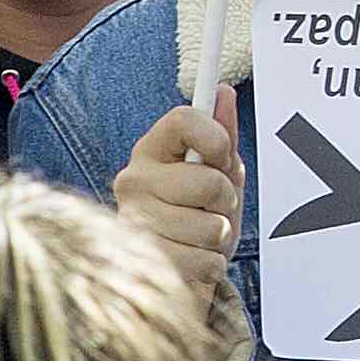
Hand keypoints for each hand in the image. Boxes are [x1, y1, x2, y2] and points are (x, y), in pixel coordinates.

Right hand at [115, 88, 244, 288]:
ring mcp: (133, 222)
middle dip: (226, 200)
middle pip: (208, 182)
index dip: (216, 136)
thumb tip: (223, 91)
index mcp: (151, 150)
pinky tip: (193, 259)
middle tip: (213, 206)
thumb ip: (221, 134)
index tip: (224, 155)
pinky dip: (211, 265)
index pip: (183, 119)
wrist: (175, 269)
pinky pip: (204, 261)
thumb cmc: (199, 211)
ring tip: (201, 235)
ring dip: (219, 236)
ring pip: (211, 226)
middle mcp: (133, 181)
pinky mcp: (141, 265)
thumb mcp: (217, 170)